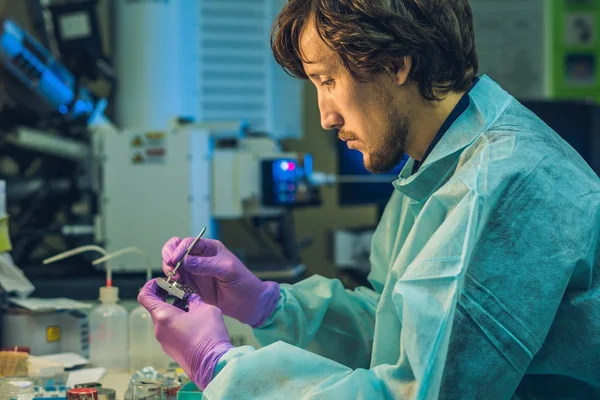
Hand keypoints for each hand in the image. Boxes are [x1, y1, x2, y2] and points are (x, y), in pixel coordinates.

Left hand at [138, 279, 233, 389]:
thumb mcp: (205, 308)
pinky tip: (194, 320)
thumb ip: (194, 300)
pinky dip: (177, 322)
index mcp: (163, 316)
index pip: (145, 296)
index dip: (151, 285)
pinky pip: (170, 331)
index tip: (161, 281)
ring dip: (174, 310)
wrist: (213, 364)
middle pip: (156, 308)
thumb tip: (190, 298)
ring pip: (164, 320)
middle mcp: (159, 330)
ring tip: (191, 306)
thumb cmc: (208, 336)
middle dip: (167, 297)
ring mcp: (164, 342)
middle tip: (180, 291)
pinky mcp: (172, 350)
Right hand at [162, 237, 279, 327]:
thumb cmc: (243, 283)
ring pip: (173, 265)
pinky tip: (174, 287)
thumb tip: (186, 261)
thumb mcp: (228, 270)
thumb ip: (207, 265)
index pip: (188, 243)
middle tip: (170, 268)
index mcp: (209, 248)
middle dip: (169, 256)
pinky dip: (171, 282)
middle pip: (176, 250)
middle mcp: (199, 258)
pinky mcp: (191, 286)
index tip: (175, 260)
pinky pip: (176, 281)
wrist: (247, 304)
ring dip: (169, 270)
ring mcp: (194, 272)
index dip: (178, 249)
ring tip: (174, 279)